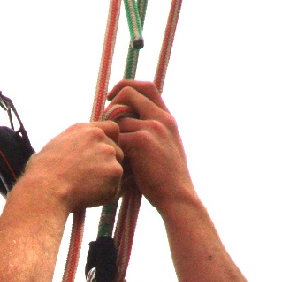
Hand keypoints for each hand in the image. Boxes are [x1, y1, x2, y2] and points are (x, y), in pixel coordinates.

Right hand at [21, 121, 124, 213]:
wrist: (46, 189)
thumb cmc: (41, 172)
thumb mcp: (54, 146)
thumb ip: (74, 144)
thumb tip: (74, 151)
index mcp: (86, 130)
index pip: (113, 129)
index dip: (109, 142)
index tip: (99, 155)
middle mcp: (101, 139)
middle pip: (117, 152)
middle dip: (107, 165)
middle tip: (88, 179)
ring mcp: (110, 156)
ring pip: (116, 171)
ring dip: (105, 181)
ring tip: (83, 189)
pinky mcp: (114, 174)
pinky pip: (114, 189)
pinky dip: (104, 196)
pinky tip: (86, 197)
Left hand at [107, 81, 194, 211]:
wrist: (176, 196)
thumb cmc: (166, 179)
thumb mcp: (164, 148)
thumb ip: (151, 132)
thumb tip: (124, 125)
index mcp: (167, 118)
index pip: (146, 87)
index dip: (126, 86)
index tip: (111, 96)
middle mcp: (161, 118)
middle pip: (128, 94)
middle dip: (110, 106)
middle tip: (104, 126)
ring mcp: (152, 127)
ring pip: (118, 119)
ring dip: (110, 133)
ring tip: (111, 153)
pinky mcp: (141, 141)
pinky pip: (116, 137)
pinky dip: (111, 149)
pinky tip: (114, 163)